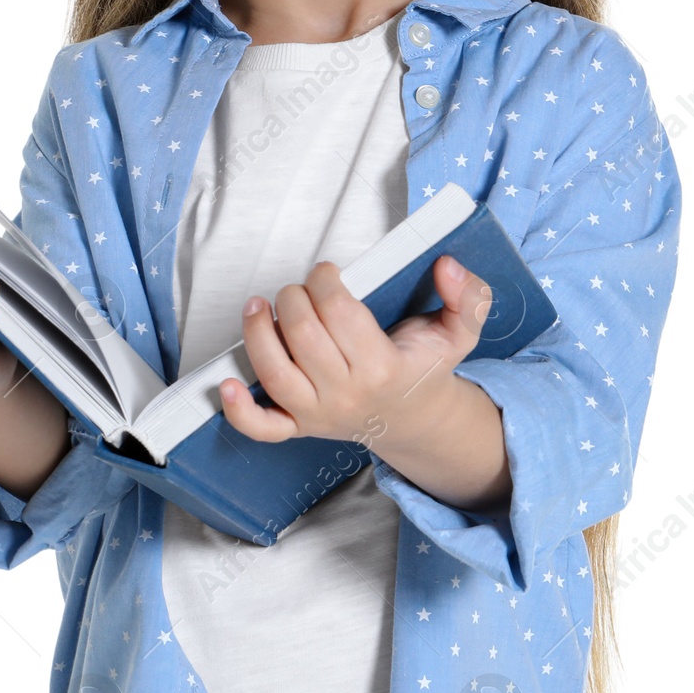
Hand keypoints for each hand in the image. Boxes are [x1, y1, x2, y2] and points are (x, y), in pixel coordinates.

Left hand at [219, 254, 492, 445]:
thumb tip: (448, 265)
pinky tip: (225, 383)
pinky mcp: (298, 427)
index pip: (340, 314)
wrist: (413, 419)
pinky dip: (238, 410)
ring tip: (258, 306)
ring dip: (257, 333)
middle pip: (303, 336)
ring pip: (274, 373)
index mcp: (382, 369)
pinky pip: (262, 427)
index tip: (328, 271)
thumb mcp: (460, 332)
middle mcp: (346, 394)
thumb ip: (468, 296)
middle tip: (302, 287)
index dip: (326, 281)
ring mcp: (318, 414)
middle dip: (294, 297)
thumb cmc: (424, 368)